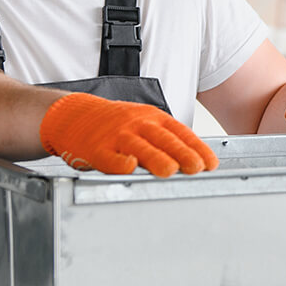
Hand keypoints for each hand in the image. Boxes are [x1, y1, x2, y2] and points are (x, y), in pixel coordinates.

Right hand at [39, 93, 216, 177]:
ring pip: (139, 147)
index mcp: (152, 118)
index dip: (197, 148)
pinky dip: (119, 162)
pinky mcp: (96, 149)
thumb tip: (196, 158)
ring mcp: (116, 136)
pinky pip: (109, 157)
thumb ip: (166, 138)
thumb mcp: (144, 122)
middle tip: (197, 168)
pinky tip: (129, 167)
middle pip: (163, 139)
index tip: (211, 163)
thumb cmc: (115, 123)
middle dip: (182, 153)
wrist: (75, 114)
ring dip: (156, 158)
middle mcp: (137, 124)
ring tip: (171, 171)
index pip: (180, 132)